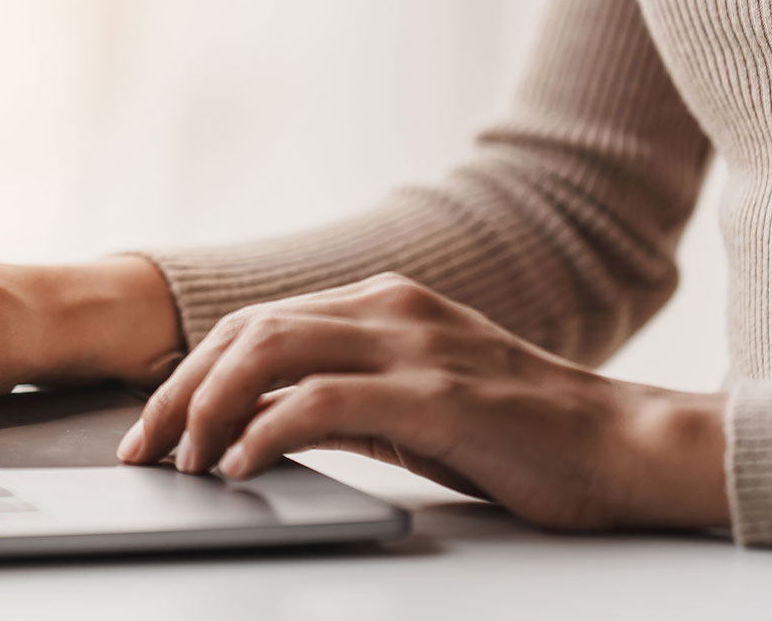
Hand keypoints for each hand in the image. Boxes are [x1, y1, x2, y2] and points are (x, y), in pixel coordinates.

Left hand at [119, 272, 729, 531]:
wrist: (626, 447)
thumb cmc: (519, 434)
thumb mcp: (410, 406)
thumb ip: (336, 401)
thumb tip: (250, 429)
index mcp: (382, 304)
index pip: (256, 323)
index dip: (193, 371)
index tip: (155, 424)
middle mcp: (389, 310)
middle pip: (246, 332)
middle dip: (181, 390)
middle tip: (144, 448)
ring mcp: (412, 346)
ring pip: (270, 352)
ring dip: (210, 407)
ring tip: (183, 460)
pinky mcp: (434, 394)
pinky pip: (321, 403)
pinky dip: (266, 432)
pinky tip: (240, 467)